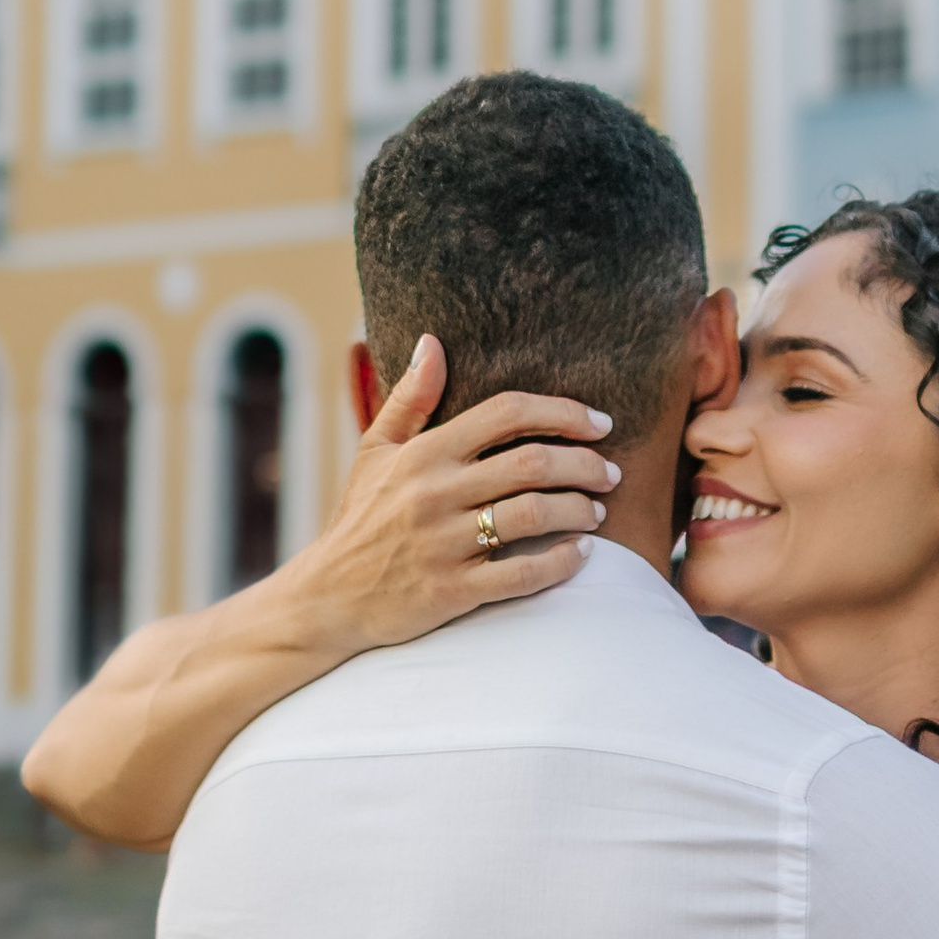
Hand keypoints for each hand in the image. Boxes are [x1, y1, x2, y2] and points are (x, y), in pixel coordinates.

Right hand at [285, 338, 618, 652]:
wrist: (328, 597)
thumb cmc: (360, 518)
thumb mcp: (374, 451)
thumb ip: (409, 398)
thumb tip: (431, 342)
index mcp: (424, 453)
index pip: (507, 413)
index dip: (563, 412)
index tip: (599, 423)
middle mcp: (435, 493)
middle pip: (532, 462)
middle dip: (585, 463)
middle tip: (611, 472)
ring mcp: (444, 544)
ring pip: (533, 515)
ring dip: (578, 510)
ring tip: (596, 511)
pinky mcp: (451, 591)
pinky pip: (520, 575)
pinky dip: (560, 563)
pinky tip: (580, 555)